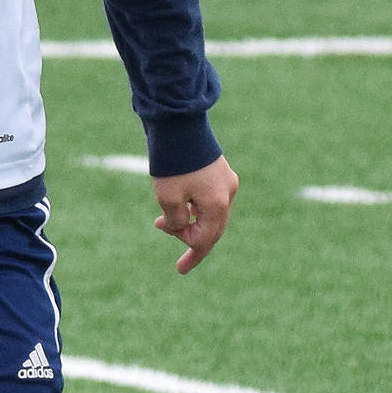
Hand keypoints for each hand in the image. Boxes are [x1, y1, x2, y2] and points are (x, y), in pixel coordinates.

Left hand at [154, 155, 238, 273]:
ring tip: (164, 224)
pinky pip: (209, 200)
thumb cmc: (172, 163)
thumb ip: (175, 221)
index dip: (192, 254)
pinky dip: (194, 209)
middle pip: (212, 229)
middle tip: (180, 260)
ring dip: (190, 223)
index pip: (206, 239)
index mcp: (217, 204)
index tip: (179, 268)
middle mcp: (227, 193)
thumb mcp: (167, 198)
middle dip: (192, 241)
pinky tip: (179, 209)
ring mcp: (225, 181)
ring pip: (210, 214)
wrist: (178, 124)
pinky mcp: (217, 171)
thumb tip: (178, 227)